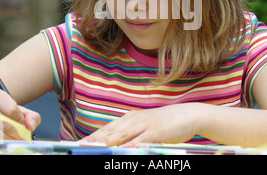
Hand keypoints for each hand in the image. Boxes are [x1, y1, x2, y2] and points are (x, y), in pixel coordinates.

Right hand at [0, 88, 40, 139]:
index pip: (11, 109)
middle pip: (4, 122)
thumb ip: (31, 116)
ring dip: (8, 138)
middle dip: (16, 132)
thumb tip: (31, 125)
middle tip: (22, 136)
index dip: (20, 120)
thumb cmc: (2, 110)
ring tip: (14, 138)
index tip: (23, 125)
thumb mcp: (18, 109)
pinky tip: (3, 138)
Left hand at [82, 103, 200, 145]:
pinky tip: (122, 151)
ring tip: (93, 147)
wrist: (188, 115)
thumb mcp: (146, 127)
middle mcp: (134, 120)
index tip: (79, 144)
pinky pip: (141, 140)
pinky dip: (131, 145)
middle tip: (79, 147)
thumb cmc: (166, 123)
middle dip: (94, 140)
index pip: (107, 128)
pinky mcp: (156, 132)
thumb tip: (118, 146)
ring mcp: (145, 125)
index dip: (93, 136)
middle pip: (110, 131)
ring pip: (122, 135)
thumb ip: (131, 135)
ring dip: (106, 142)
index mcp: (130, 119)